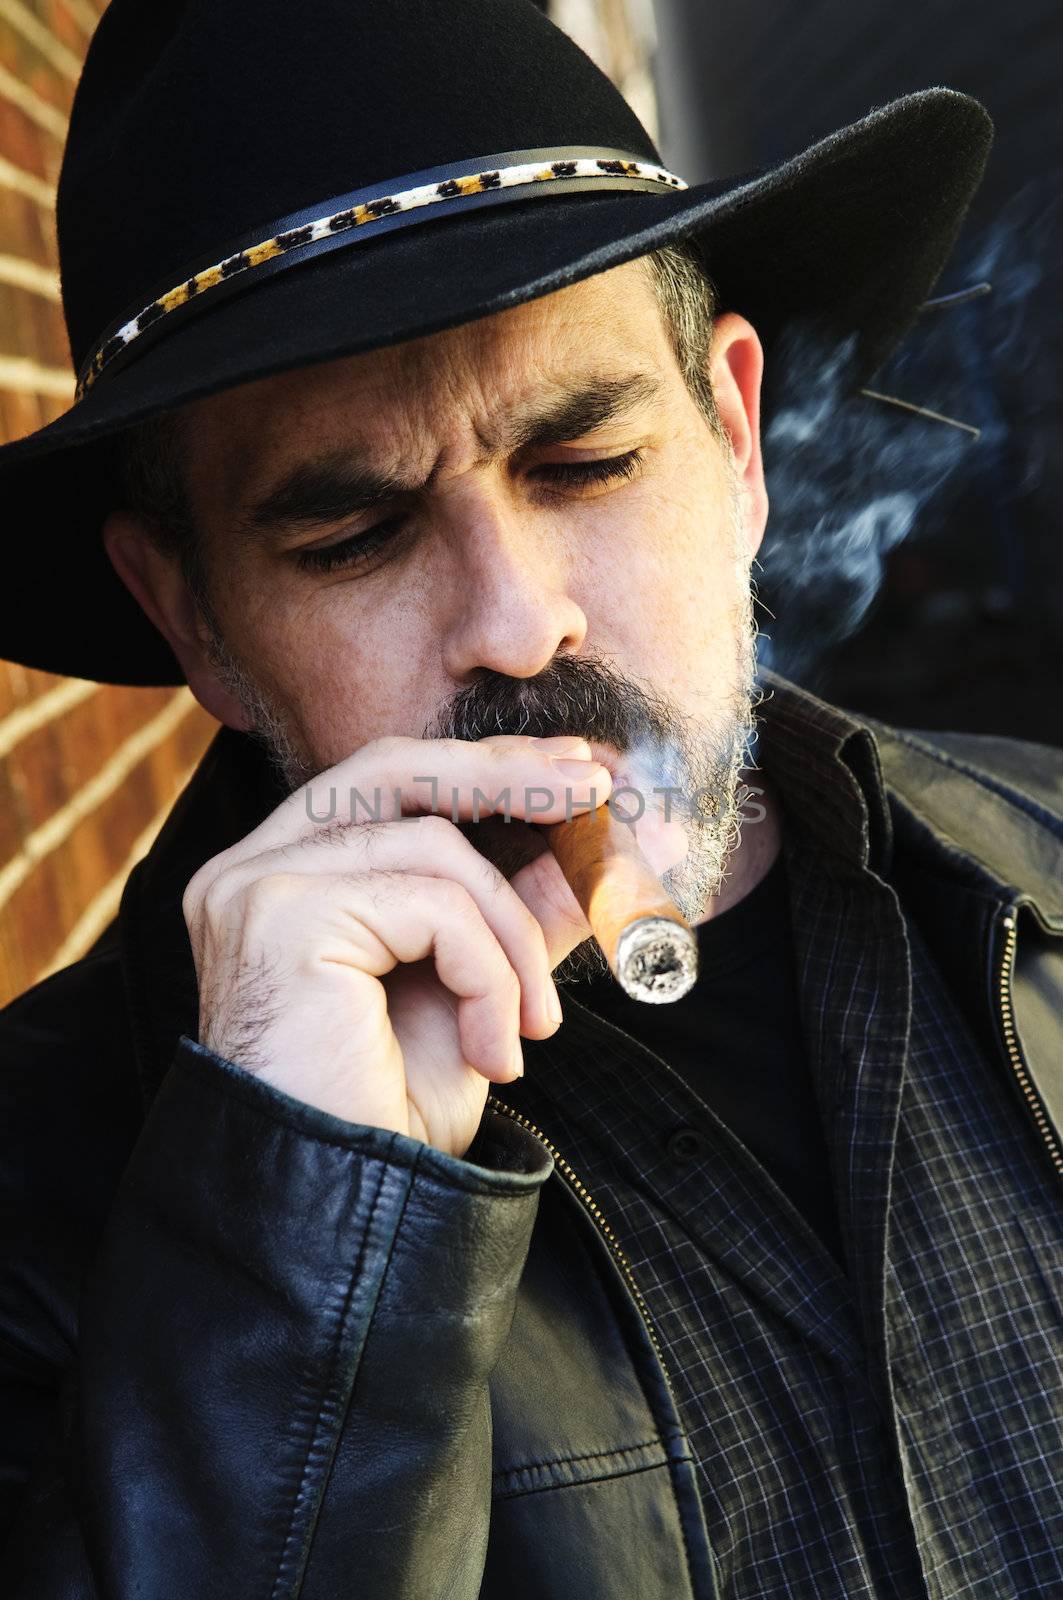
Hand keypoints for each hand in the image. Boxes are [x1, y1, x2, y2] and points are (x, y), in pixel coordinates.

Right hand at [181, 735, 612, 1156]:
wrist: (346, 1211)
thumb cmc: (388, 1113)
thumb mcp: (474, 990)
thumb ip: (515, 910)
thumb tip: (589, 845)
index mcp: (281, 877)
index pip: (384, 781)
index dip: (480, 766)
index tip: (571, 770)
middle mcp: (249, 870)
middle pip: (392, 768)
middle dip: (506, 774)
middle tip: (595, 791)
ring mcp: (256, 889)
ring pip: (435, 848)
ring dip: (511, 939)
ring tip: (530, 1025)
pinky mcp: (283, 920)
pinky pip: (435, 906)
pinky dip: (489, 973)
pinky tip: (493, 1048)